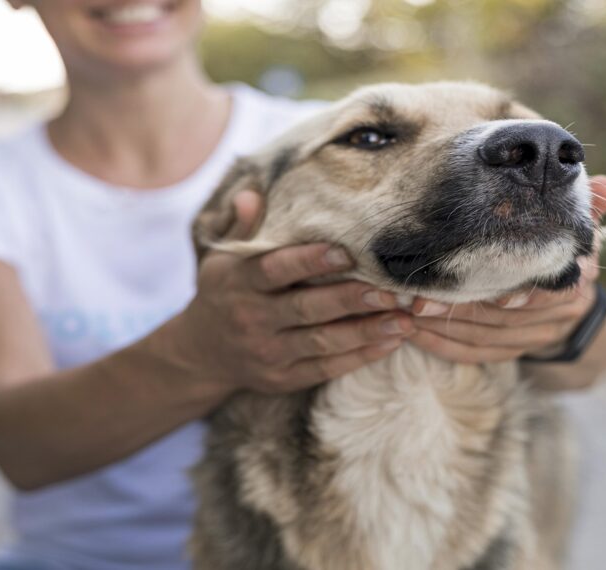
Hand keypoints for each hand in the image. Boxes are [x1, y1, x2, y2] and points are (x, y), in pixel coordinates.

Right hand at [174, 191, 412, 393]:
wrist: (202, 354)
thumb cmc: (224, 293)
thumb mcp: (221, 259)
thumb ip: (242, 228)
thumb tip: (252, 194)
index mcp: (238, 283)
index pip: (274, 270)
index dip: (309, 261)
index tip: (346, 252)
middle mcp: (252, 319)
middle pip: (305, 309)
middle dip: (350, 299)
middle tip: (390, 290)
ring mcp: (268, 352)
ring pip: (322, 343)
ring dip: (366, 331)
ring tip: (404, 319)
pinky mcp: (283, 378)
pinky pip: (325, 369)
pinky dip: (359, 357)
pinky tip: (390, 342)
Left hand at [408, 175, 605, 364]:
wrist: (572, 304)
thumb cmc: (561, 249)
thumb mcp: (574, 226)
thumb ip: (587, 205)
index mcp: (574, 280)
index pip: (547, 293)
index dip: (518, 295)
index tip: (488, 295)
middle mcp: (559, 314)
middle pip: (504, 318)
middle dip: (459, 308)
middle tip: (417, 299)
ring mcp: (536, 338)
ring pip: (485, 339)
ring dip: (443, 328)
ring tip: (406, 313)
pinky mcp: (511, 353)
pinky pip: (475, 355)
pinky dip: (443, 347)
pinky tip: (414, 335)